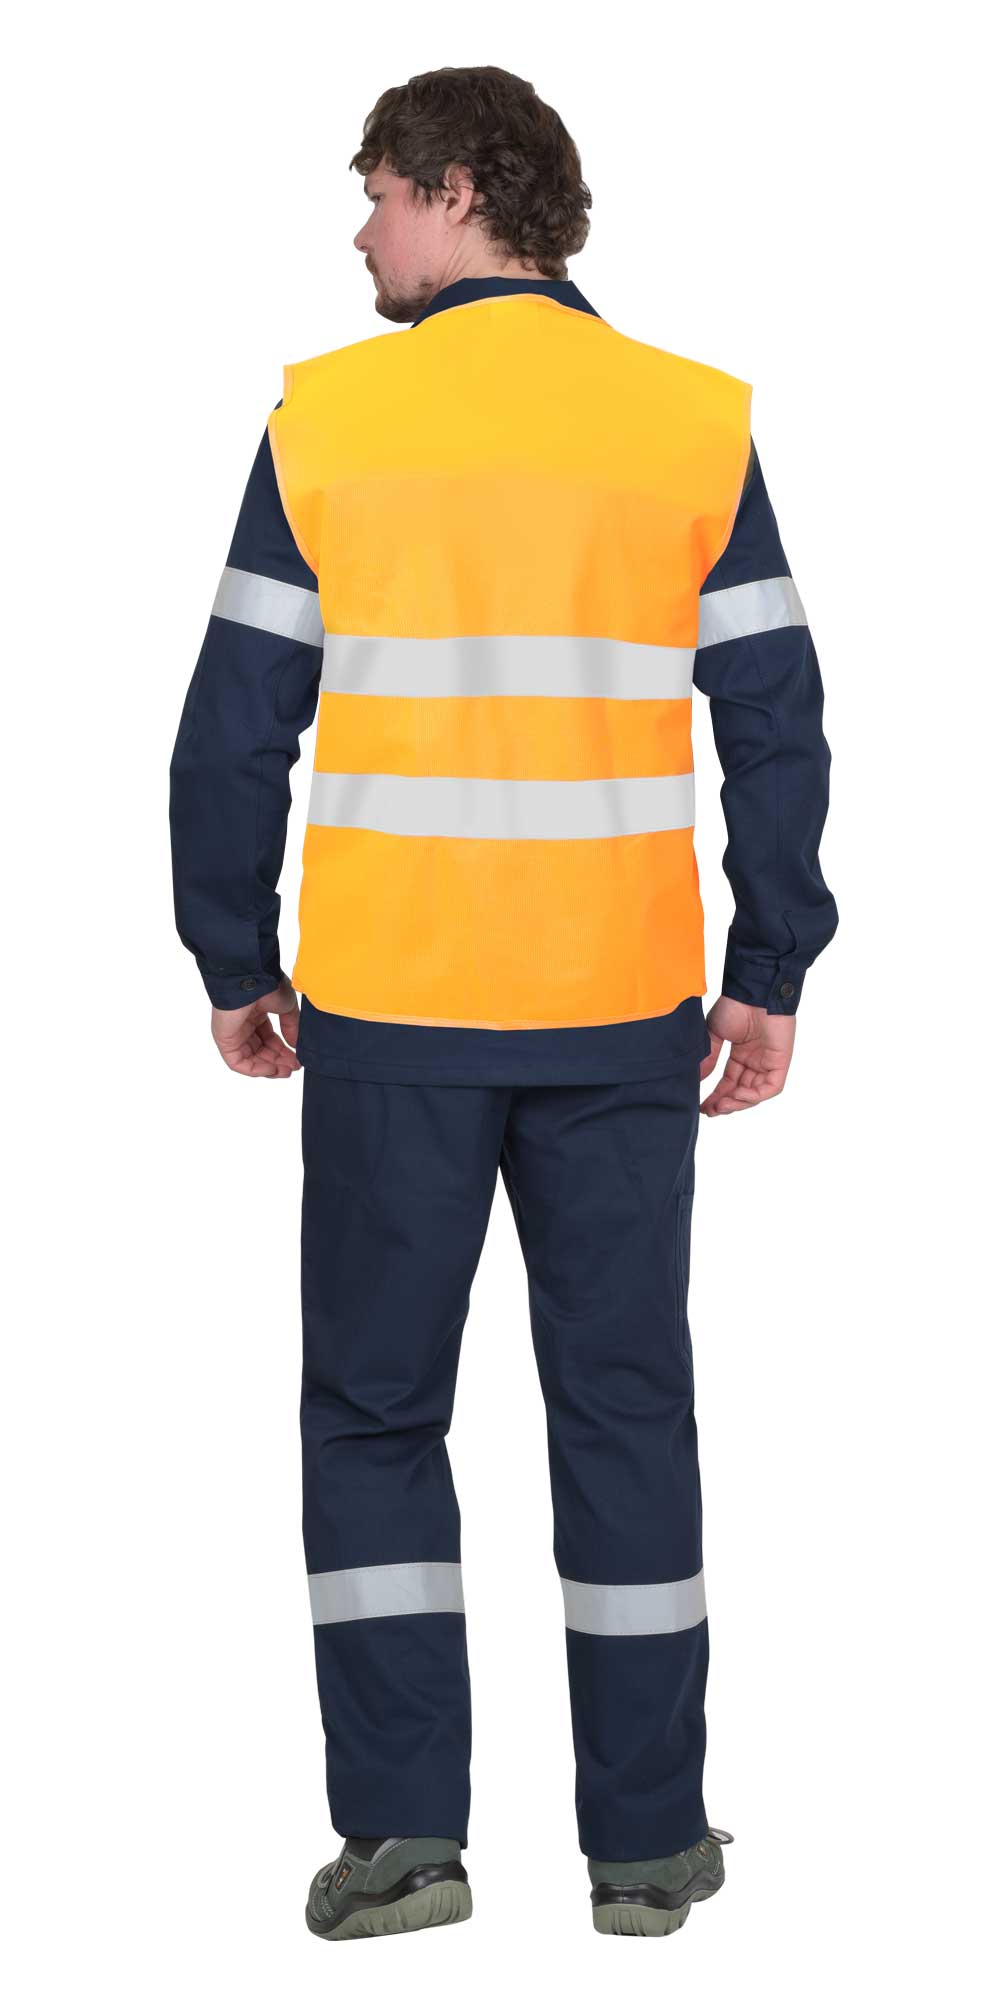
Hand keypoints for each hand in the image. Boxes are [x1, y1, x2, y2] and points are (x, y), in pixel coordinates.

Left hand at [211, 976, 301, 1078]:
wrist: (252, 978)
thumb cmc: (268, 985)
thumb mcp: (287, 1007)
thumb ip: (292, 1028)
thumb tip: (296, 1046)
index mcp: (256, 1014)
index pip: (269, 1040)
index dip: (283, 1052)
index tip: (297, 1060)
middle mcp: (243, 1025)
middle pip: (261, 1051)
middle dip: (278, 1061)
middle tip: (293, 1068)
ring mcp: (233, 1034)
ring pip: (251, 1059)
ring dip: (269, 1068)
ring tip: (285, 1071)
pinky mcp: (225, 1041)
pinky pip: (238, 1063)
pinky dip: (256, 1069)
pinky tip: (272, 1069)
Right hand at [699, 996, 794, 1116]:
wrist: (752, 991)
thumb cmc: (735, 1005)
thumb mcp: (714, 1034)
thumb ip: (709, 1057)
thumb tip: (697, 1080)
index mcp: (741, 1054)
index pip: (729, 1082)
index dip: (717, 1096)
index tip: (702, 1106)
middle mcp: (755, 1060)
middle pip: (741, 1091)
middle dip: (725, 1104)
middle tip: (709, 1111)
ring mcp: (768, 1062)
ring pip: (755, 1093)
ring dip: (738, 1103)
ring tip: (720, 1106)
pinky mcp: (780, 1061)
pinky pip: (770, 1087)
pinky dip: (754, 1095)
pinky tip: (737, 1095)